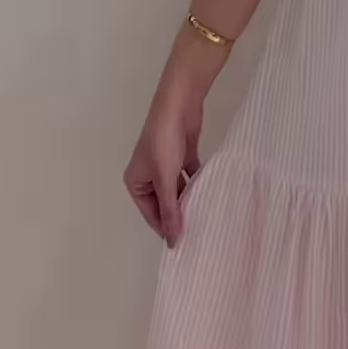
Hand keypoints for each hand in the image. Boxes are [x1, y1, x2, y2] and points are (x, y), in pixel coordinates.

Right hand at [123, 64, 204, 248]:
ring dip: (190, 201)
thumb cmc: (164, 142)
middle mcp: (148, 175)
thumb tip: (173, 242)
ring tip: (207, 219)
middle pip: (165, 203)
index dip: (166, 228)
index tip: (185, 244)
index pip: (151, 214)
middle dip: (179, 215)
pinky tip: (211, 196)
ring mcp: (166, 165)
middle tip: (199, 234)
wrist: (179, 103)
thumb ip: (170, 211)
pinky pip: (190, 177)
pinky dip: (198, 185)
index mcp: (136, 181)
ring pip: (178, 190)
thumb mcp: (165, 179)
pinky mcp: (183, 155)